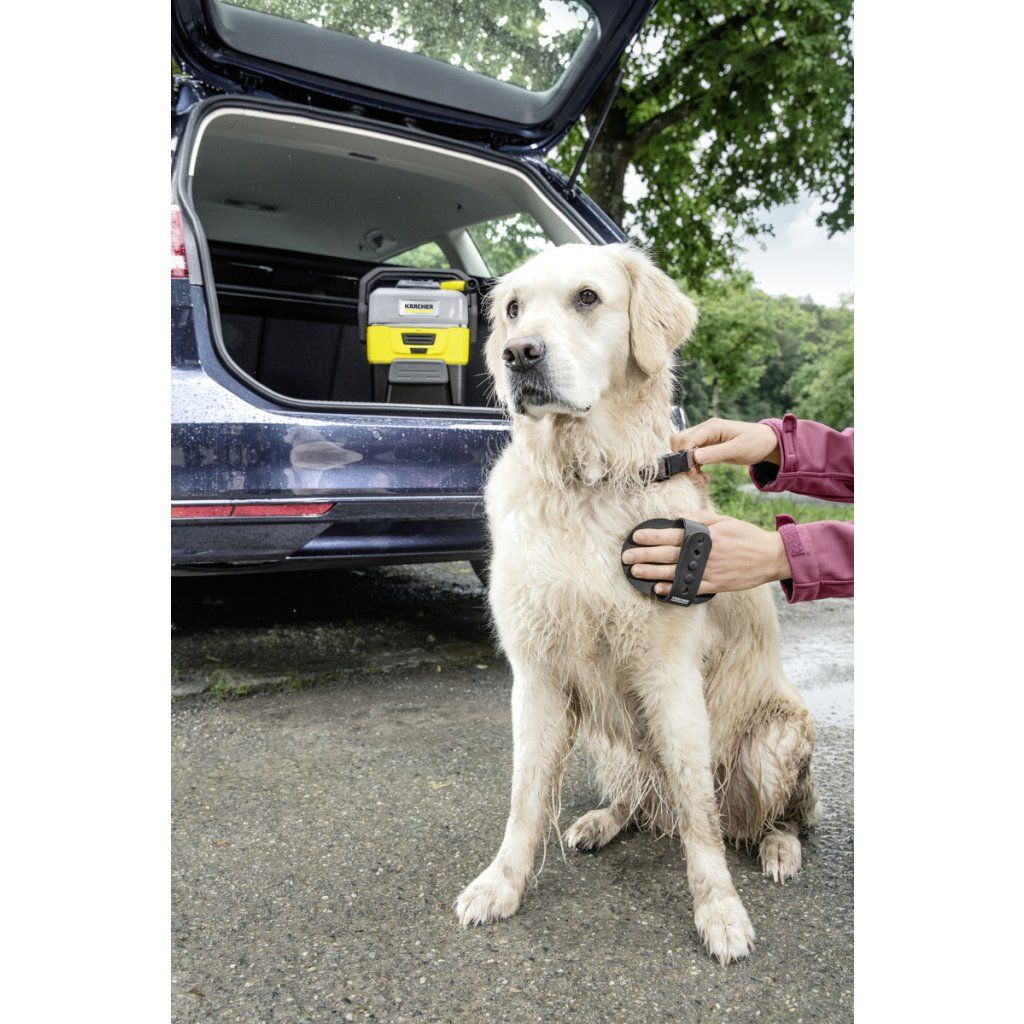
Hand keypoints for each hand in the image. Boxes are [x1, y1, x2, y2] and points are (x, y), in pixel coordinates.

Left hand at [621, 513, 790, 595]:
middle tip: (626, 557)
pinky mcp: (714, 585)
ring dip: (652, 573)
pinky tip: (657, 589)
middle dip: (644, 556)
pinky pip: (688, 589)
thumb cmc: (746, 536)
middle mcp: (703, 553)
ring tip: (635, 572)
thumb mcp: (724, 520)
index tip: (636, 537)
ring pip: (674, 573)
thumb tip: (677, 515)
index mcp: (704, 535)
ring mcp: (707, 571)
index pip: (672, 534)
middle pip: (667, 554)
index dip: (652, 536)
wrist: (770, 557)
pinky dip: (672, 589)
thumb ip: (700, 517)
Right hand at [671, 418, 779, 469]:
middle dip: (682, 461)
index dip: (684, 456)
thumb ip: (715, 453)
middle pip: (679, 442)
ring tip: (701, 479)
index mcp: (711, 427)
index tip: (691, 473)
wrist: (767, 443)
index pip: (686, 439)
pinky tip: (704, 477)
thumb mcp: (737, 449)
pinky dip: (694, 468)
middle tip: (695, 476)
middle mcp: (705, 430)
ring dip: (688, 466)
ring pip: (684, 450)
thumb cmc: (755, 443)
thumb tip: (693, 458)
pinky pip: (692, 456)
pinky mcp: (707, 447)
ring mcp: (705, 438)